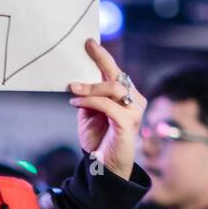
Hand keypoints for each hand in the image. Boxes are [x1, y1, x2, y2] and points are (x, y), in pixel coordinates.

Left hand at [68, 37, 145, 180]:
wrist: (104, 166)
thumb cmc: (98, 139)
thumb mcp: (89, 113)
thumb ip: (88, 97)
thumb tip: (77, 82)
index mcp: (125, 95)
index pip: (115, 71)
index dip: (102, 56)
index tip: (89, 42)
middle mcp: (134, 100)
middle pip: (116, 75)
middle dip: (99, 62)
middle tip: (82, 55)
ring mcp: (134, 110)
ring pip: (112, 88)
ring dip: (90, 88)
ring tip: (73, 90)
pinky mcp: (128, 122)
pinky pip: (107, 105)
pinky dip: (90, 101)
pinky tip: (76, 102)